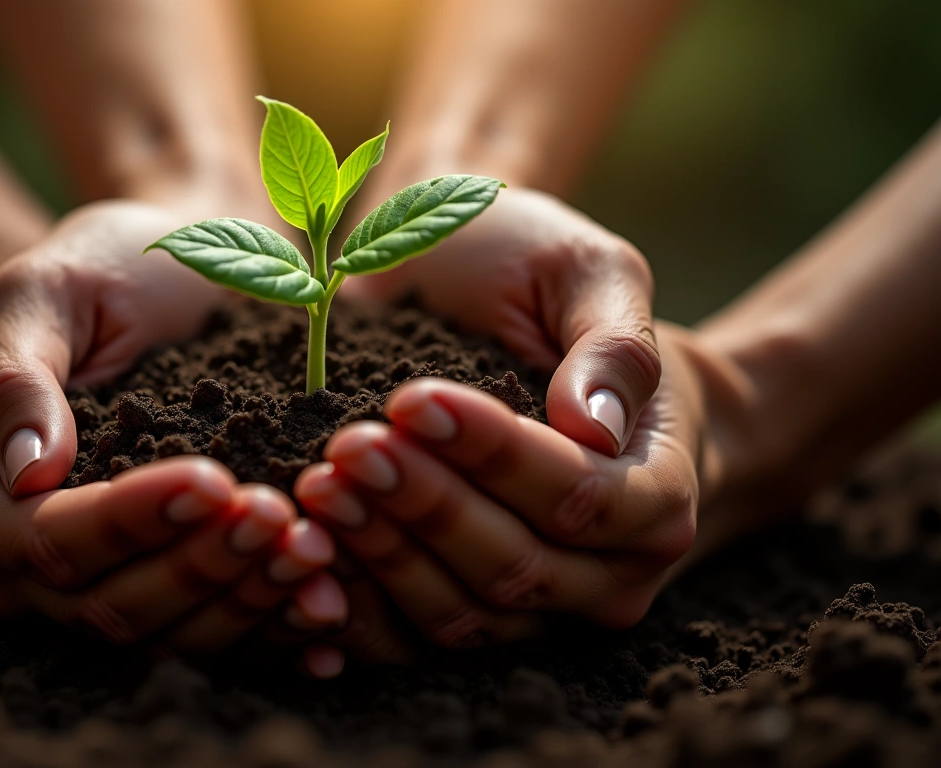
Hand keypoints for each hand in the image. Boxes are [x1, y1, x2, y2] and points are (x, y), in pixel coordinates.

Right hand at [0, 200, 346, 655]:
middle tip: (282, 517)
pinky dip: (271, 623)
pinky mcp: (160, 587)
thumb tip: (25, 470)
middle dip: (202, 565)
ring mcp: (91, 586)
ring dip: (247, 599)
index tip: (213, 477)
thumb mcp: (43, 290)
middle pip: (109, 603)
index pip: (46, 538)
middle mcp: (19, 562)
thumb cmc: (91, 276)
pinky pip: (212, 633)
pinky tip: (328, 605)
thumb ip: (17, 375)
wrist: (152, 288)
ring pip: (167, 632)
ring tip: (316, 549)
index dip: (131, 521)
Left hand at [296, 188, 697, 661]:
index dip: (495, 456)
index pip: (580, 496)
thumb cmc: (553, 290)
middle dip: (426, 508)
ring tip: (318, 485)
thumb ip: (612, 346)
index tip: (413, 398)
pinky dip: (351, 605)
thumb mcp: (591, 274)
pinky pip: (405, 642)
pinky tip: (305, 550)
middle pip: (515, 569)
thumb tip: (595, 427)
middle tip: (350, 447)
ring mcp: (534, 610)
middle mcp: (605, 572)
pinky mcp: (463, 614)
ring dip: (381, 554)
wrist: (512, 331)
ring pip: (458, 616)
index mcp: (657, 491)